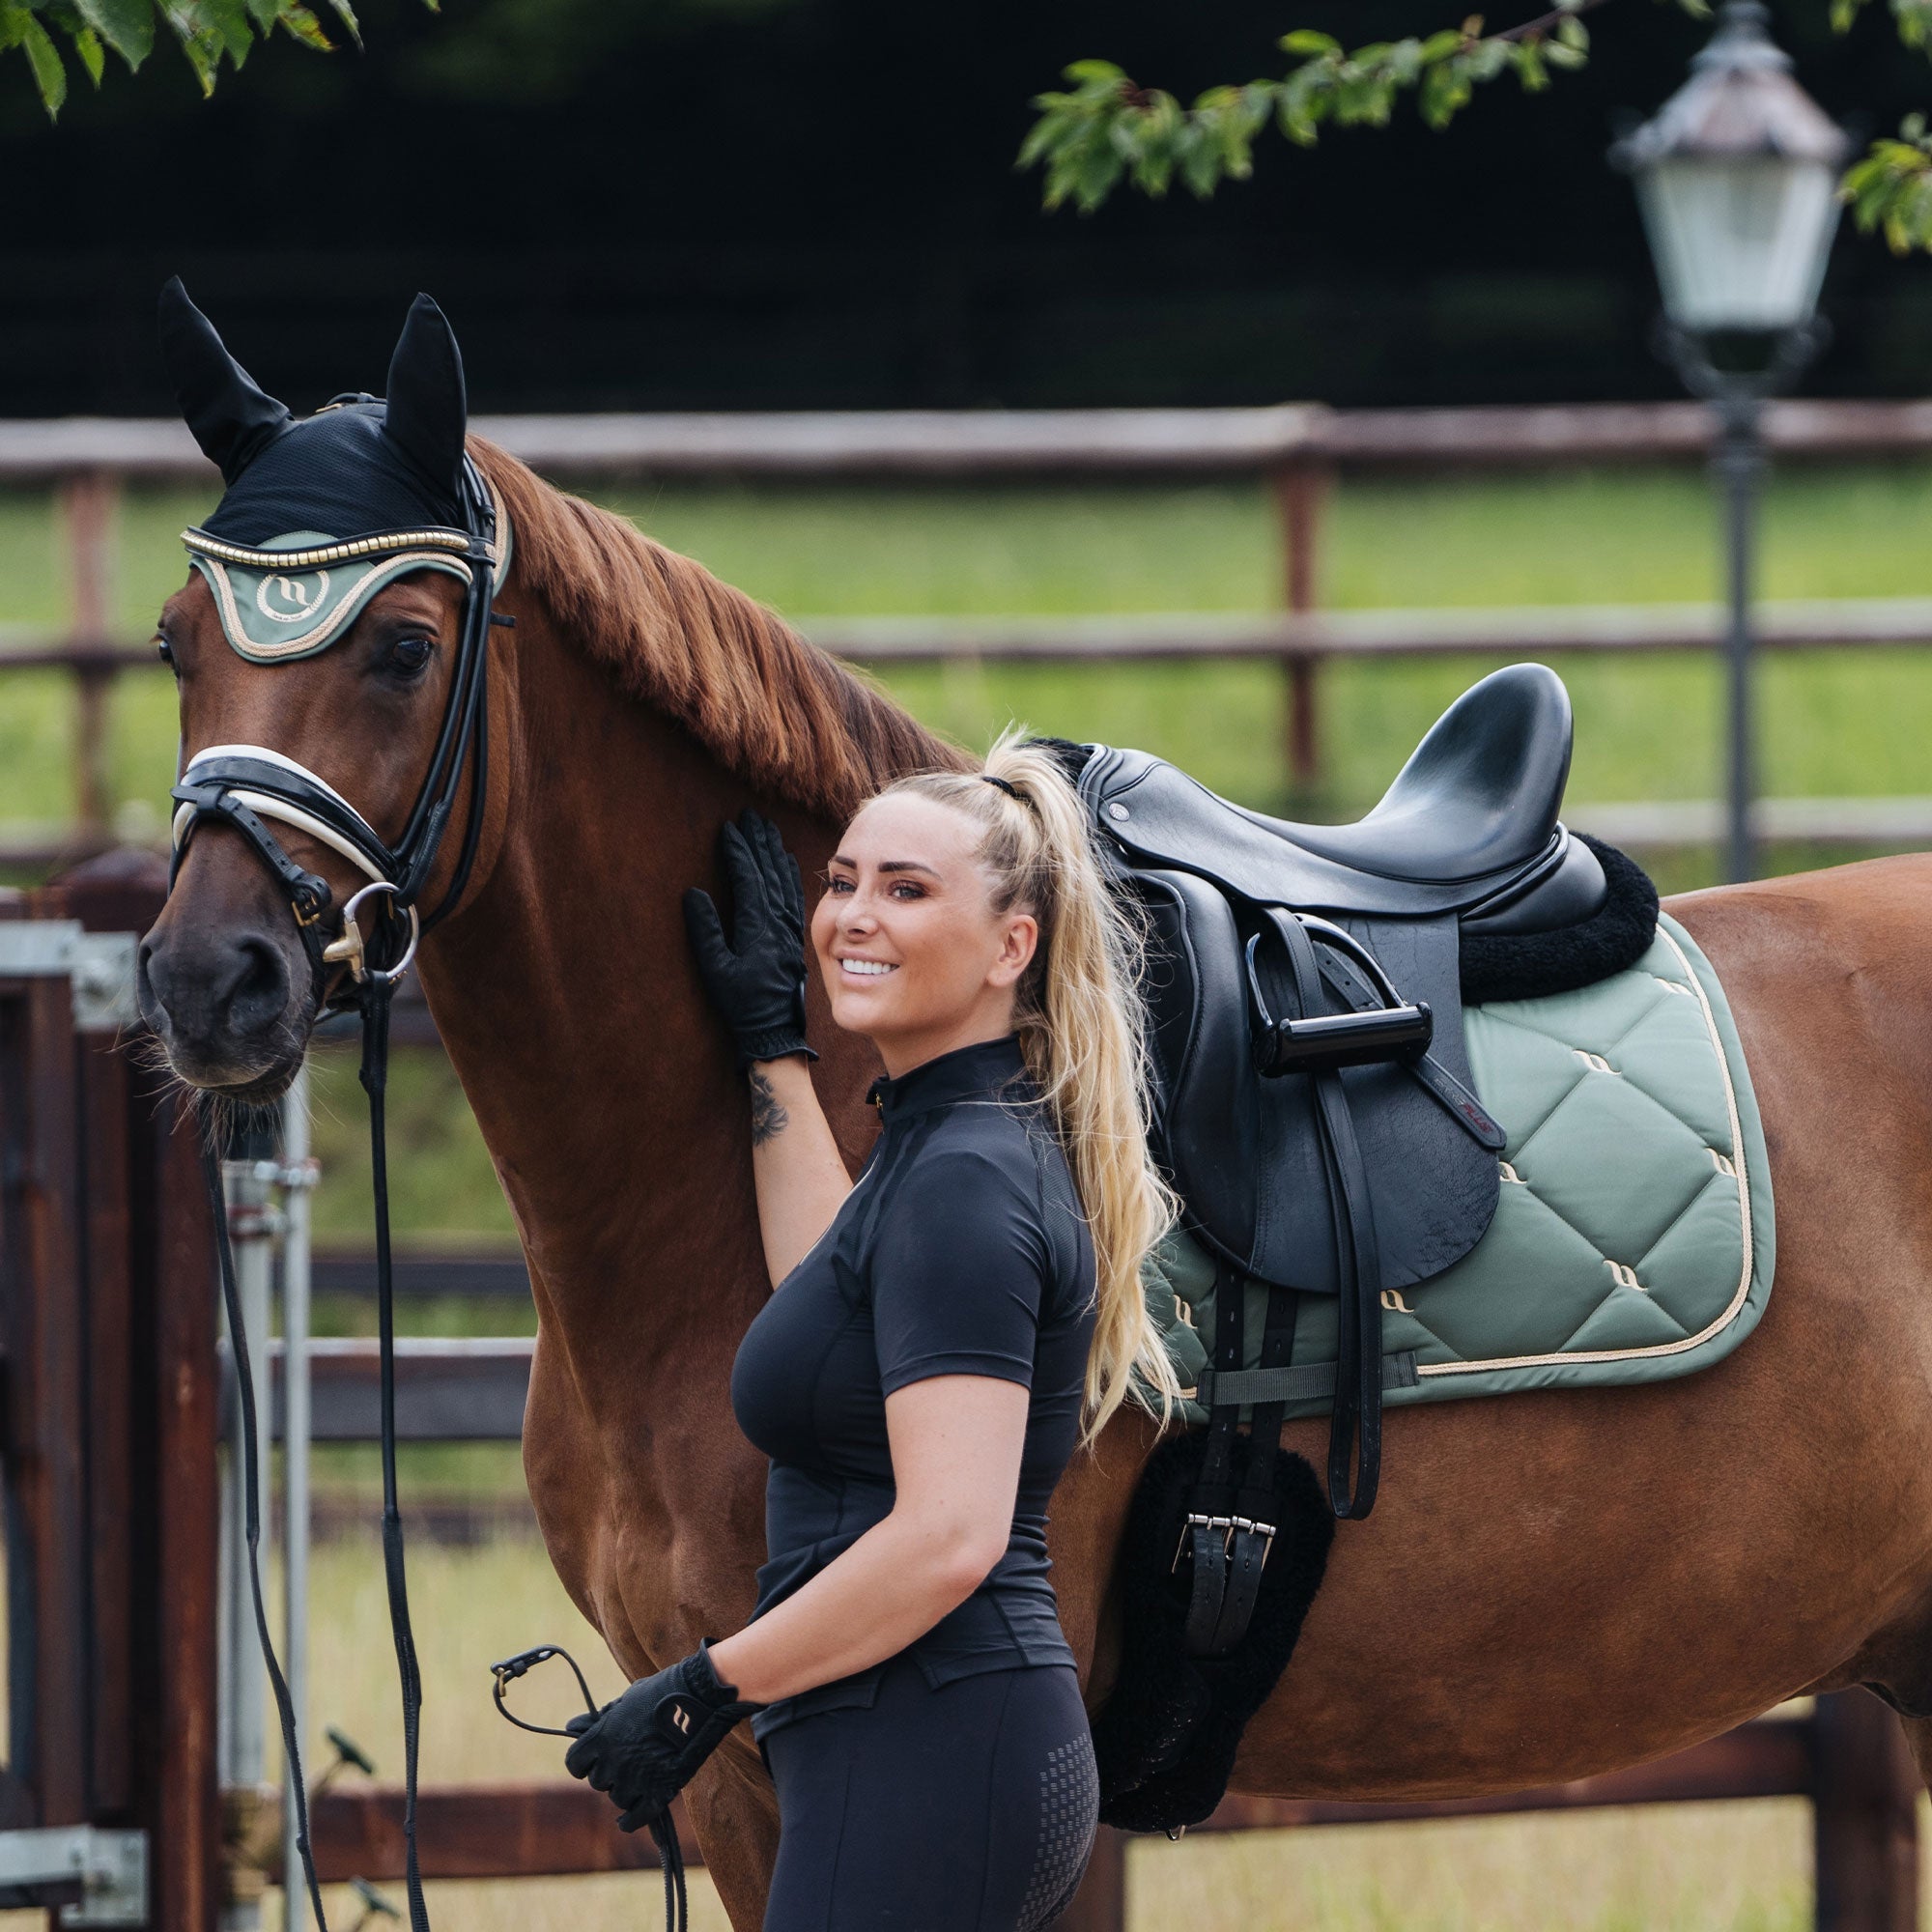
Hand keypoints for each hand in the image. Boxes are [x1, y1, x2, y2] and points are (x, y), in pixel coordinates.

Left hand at [564, 1641, 762, 1832]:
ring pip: (618, 1799)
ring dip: (625, 1790)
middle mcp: (614, 1761)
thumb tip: (572, 1725)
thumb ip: (600, 1719)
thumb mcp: (626, 1700)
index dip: (585, 1762)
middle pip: (598, 1782)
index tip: (594, 1760)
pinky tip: (628, 1818)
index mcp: (602, 1737)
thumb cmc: (661, 1692)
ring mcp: (636, 1778)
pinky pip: (636, 1817)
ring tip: (639, 1776)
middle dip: (609, 1773)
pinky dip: (631, 1819)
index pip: (575, 1763)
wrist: (699, 1696)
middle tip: (626, 1761)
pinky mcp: (659, 1791)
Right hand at [682, 810, 818, 1071]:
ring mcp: (788, 928)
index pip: (748, 878)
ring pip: (782, 880)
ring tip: (767, 829)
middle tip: (750, 816)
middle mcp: (777, 922)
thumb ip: (705, 930)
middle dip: (758, 842)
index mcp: (757, 926)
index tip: (728, 828)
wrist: (776, 1027)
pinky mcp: (793, 936)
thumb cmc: (742, 1002)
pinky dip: (789, 875)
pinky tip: (787, 862)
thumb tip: (694, 894)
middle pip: (768, 872)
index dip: (738, 851)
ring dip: (774, 853)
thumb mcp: (716, 969)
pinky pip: (793, 896)